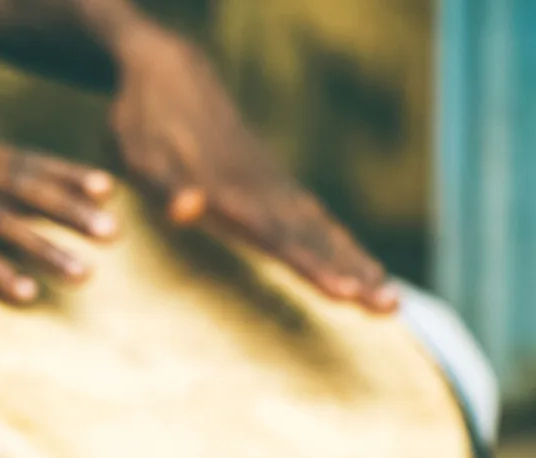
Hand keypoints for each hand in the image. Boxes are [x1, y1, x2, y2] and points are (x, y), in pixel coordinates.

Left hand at [107, 17, 396, 311]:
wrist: (169, 71)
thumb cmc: (147, 121)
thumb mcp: (143, 156)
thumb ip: (167, 186)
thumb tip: (186, 210)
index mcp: (232, 192)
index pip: (278, 237)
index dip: (311, 265)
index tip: (344, 293)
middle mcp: (262, 190)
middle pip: (315, 239)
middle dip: (352, 274)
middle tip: (390, 307)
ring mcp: (271, 184)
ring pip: (324, 230)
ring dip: (357, 264)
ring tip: (392, 300)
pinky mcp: (272, 181)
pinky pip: (316, 218)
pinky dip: (341, 244)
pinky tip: (361, 264)